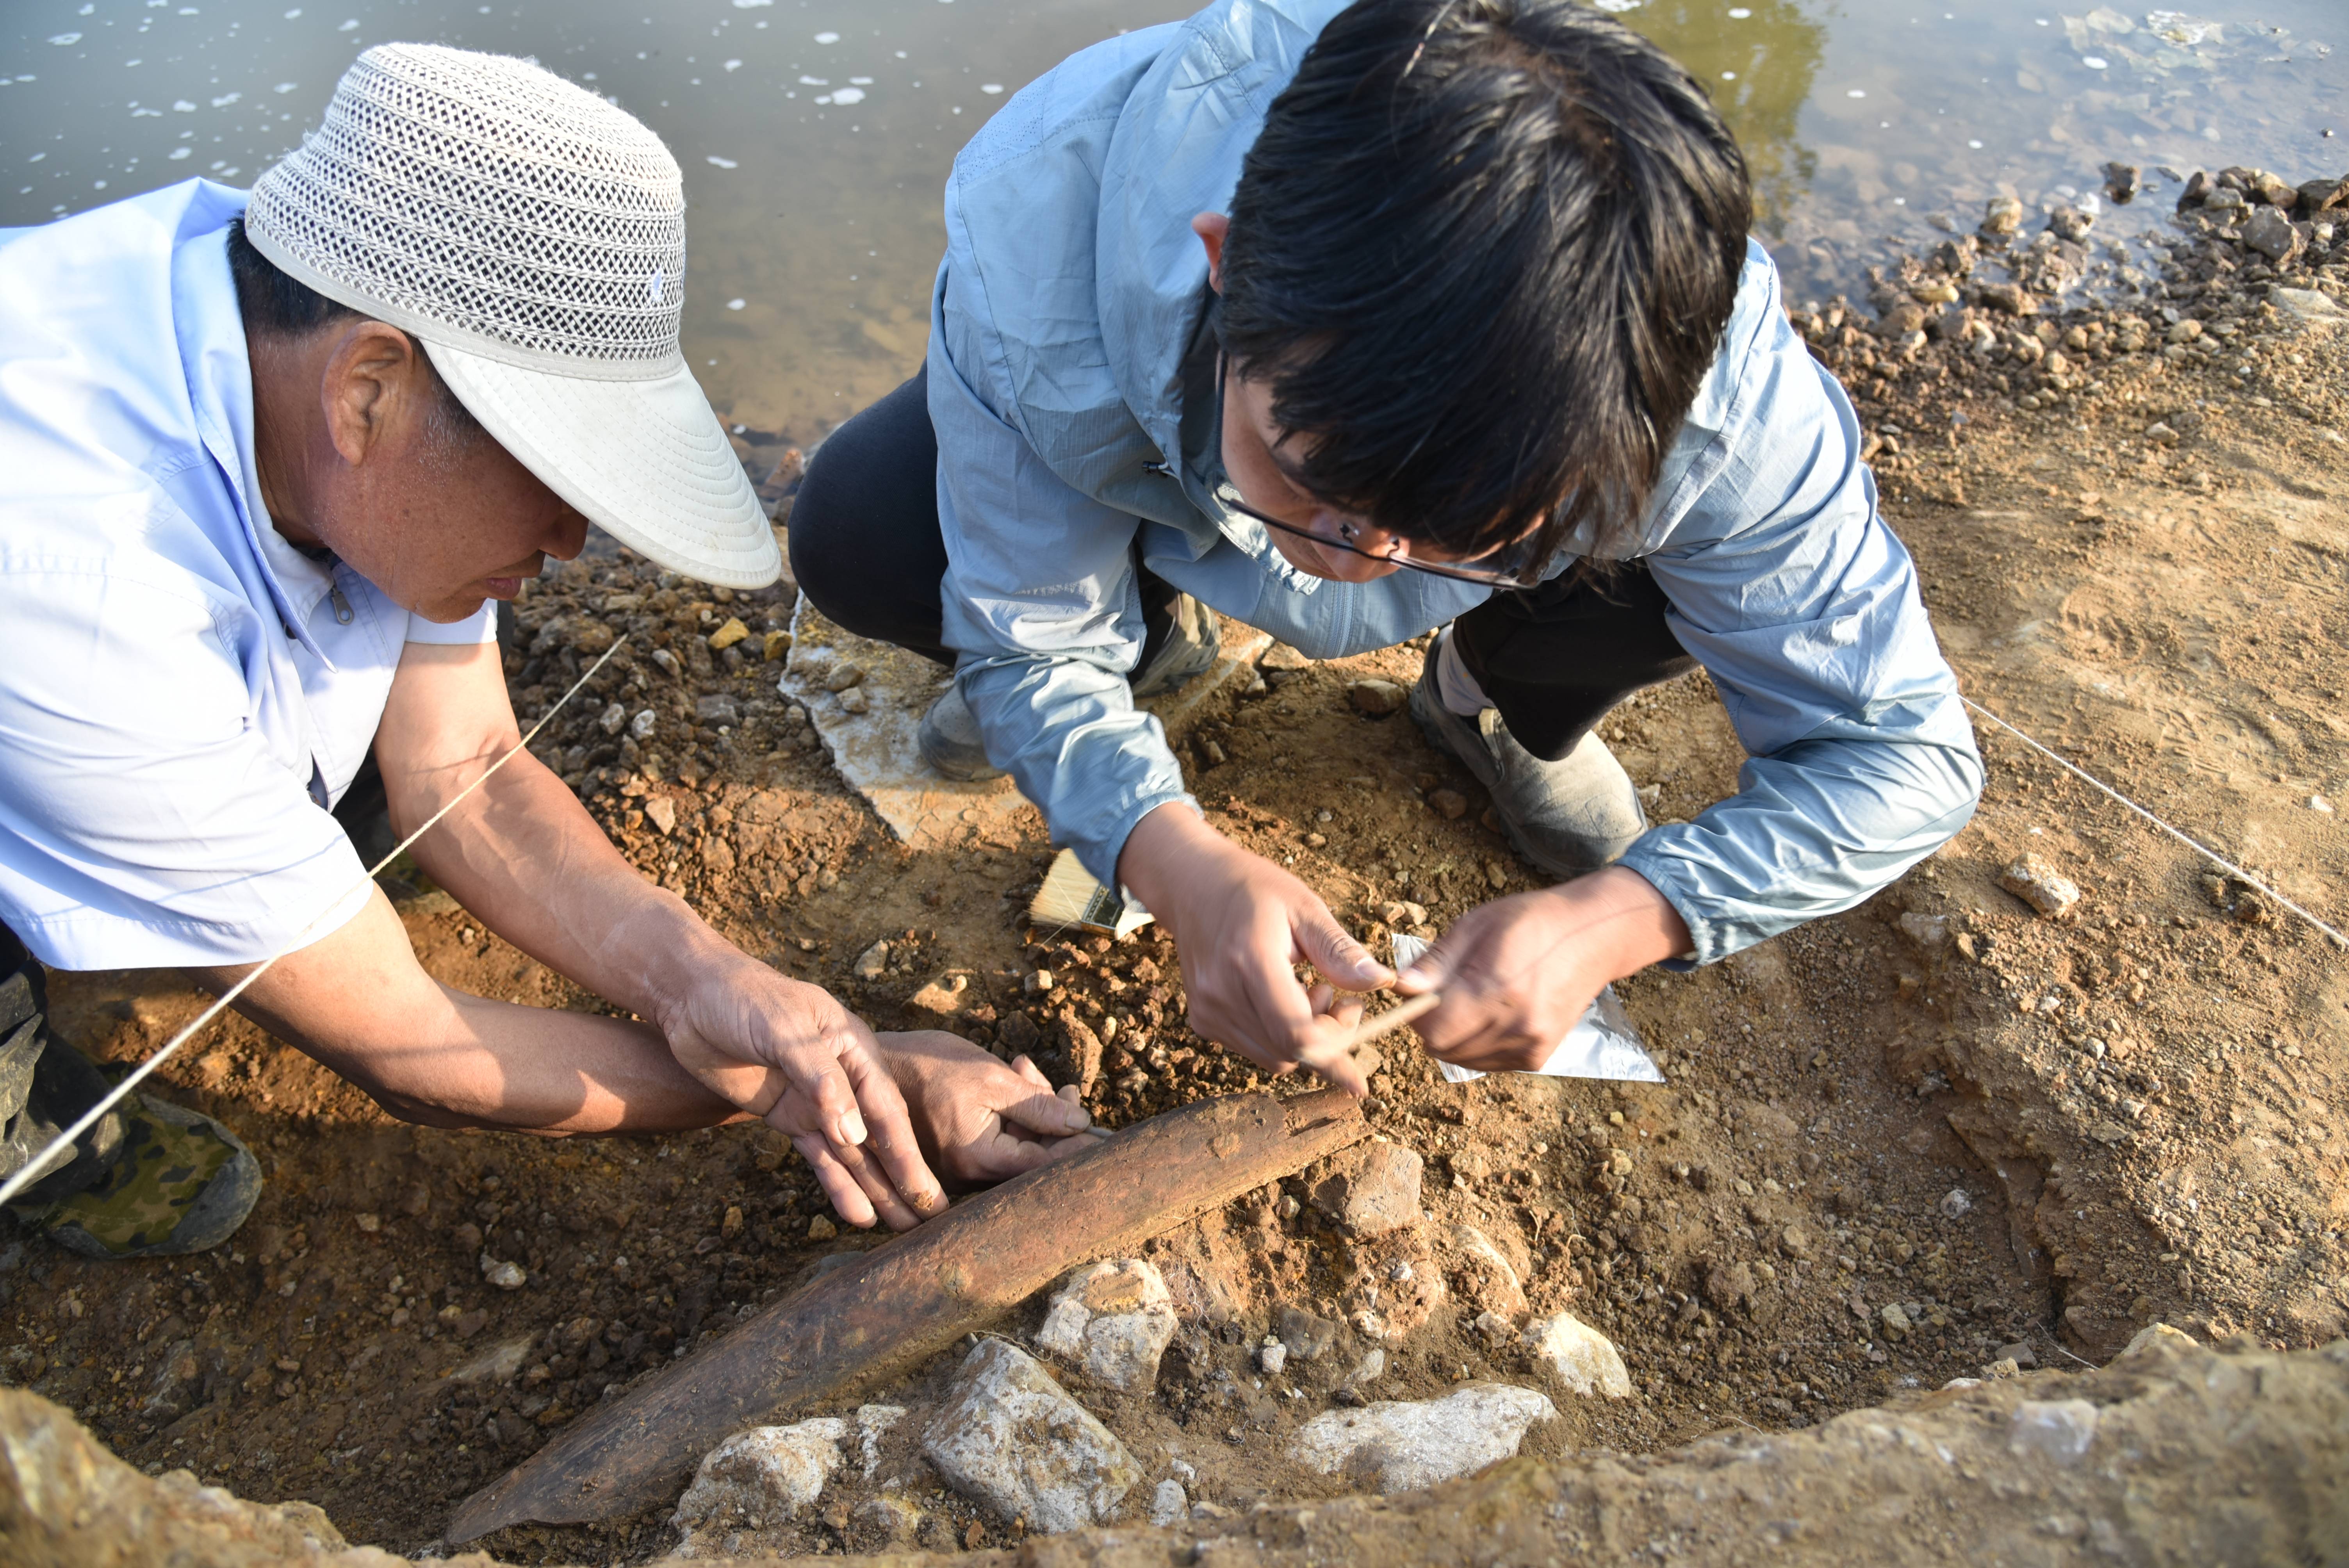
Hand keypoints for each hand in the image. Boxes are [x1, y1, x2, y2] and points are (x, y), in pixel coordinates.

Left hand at [659, 960, 948, 1231]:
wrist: (693, 999)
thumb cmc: (745, 999)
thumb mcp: (784, 1030)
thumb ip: (820, 1079)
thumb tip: (854, 1133)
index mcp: (855, 1049)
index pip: (886, 1107)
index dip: (907, 1150)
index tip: (927, 1189)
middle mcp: (844, 1079)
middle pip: (879, 1136)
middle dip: (904, 1177)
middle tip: (933, 1219)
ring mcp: (816, 1102)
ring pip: (853, 1154)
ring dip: (877, 1189)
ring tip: (904, 1228)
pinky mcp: (789, 1118)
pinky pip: (819, 1157)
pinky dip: (838, 1186)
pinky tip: (859, 1214)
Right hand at [873, 1031, 1098, 1185]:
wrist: (877, 1064)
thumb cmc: (929, 1065)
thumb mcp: (990, 1077)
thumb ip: (1036, 1104)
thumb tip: (1081, 1124)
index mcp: (979, 1158)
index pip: (1044, 1166)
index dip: (1078, 1149)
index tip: (1104, 1136)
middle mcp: (969, 1176)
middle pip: (1034, 1158)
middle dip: (1056, 1120)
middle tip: (1065, 1087)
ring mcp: (961, 1169)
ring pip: (1018, 1145)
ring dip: (1034, 1109)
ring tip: (1025, 1068)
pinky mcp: (955, 1157)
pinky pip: (998, 1140)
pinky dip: (1012, 1112)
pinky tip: (1015, 1074)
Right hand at [1117, 803, 1389, 1092]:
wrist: (1193, 885)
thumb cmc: (1254, 890)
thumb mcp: (1306, 909)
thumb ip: (1341, 952)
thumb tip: (1384, 983)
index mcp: (1250, 961)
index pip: (1297, 1036)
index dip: (1337, 1049)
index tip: (1357, 1027)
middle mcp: (1221, 994)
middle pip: (1289, 1053)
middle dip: (1327, 1037)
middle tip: (1337, 996)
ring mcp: (1207, 1011)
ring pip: (1273, 1058)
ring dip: (1303, 1038)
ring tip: (1307, 989)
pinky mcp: (1201, 1020)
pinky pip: (1254, 1048)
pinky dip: (1279, 1035)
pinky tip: (1282, 997)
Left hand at [1395, 867, 1691, 1073]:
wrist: (1593, 937)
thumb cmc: (1530, 921)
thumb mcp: (1475, 924)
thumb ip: (1437, 961)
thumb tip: (1400, 986)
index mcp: (1499, 987)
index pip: (1434, 1028)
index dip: (1417, 1012)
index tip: (1422, 991)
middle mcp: (1518, 1024)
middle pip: (1443, 1048)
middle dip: (1433, 1023)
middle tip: (1447, 992)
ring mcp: (1531, 1044)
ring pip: (1462, 1059)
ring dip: (1454, 1035)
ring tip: (1473, 999)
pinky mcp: (1538, 1056)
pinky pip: (1487, 1062)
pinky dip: (1477, 1044)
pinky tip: (1491, 1014)